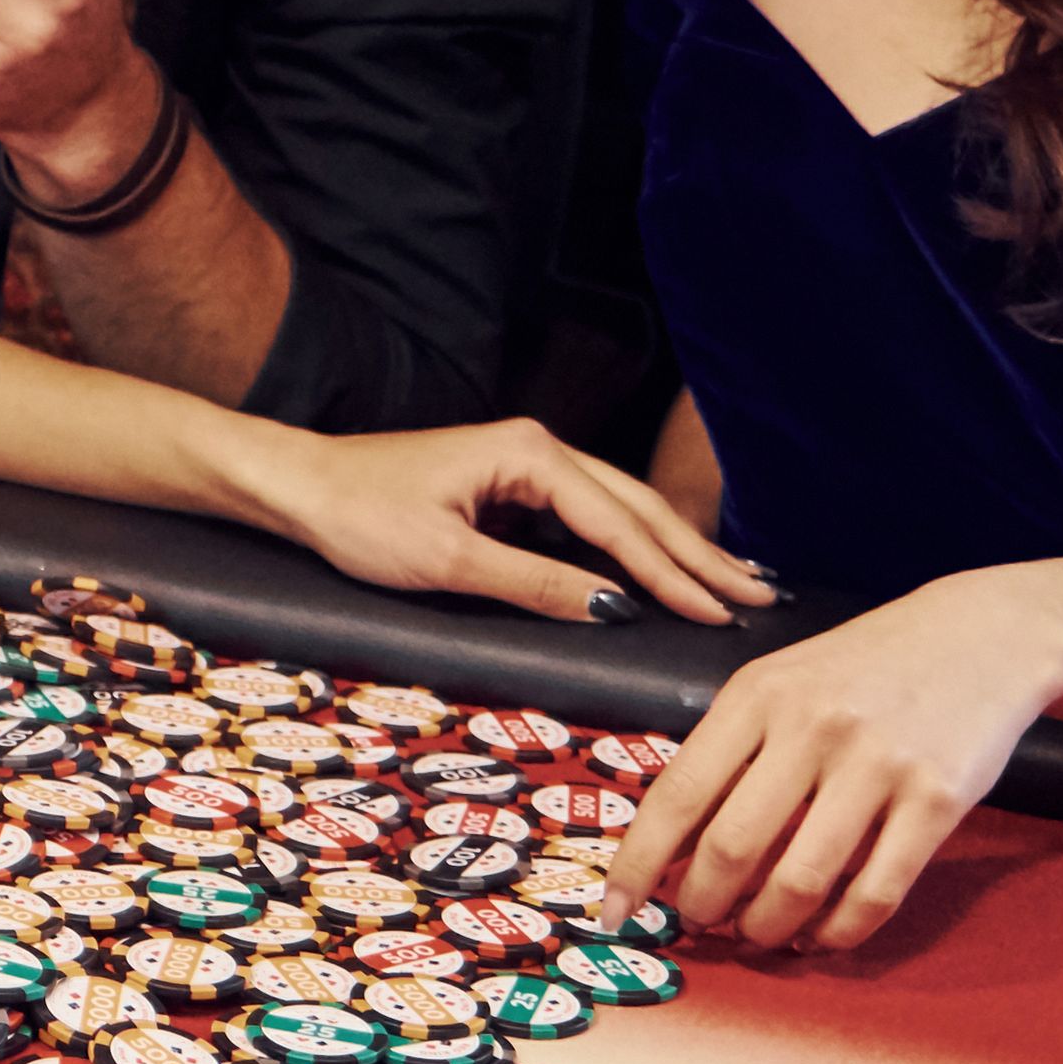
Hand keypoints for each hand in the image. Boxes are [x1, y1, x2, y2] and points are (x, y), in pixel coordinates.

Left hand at [220, 416, 769, 629]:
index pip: (621, 525)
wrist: (301, 484)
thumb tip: (613, 608)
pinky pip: (593, 515)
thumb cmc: (360, 517)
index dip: (674, 577)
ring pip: (622, 509)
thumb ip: (534, 584)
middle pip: (638, 508)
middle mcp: (540, 448)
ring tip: (735, 584)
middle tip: (762, 598)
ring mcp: (530, 463)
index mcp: (531, 456)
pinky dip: (636, 543)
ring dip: (678, 549)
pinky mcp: (516, 484)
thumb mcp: (446, 561)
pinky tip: (666, 567)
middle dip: (701, 557)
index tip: (722, 615)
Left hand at [608, 576, 1062, 952]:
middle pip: (732, 847)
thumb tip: (669, 842)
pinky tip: (822, 936)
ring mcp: (878, 763)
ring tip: (757, 935)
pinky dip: (840, 930)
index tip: (613, 909)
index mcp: (756, 695)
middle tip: (697, 923)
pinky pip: (876, 890)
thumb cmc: (863, 668)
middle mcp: (812, 727)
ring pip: (801, 879)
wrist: (983, 634)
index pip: (677, 795)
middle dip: (702, 904)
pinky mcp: (938, 798)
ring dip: (767, 926)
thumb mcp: (780, 681)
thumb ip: (729, 749)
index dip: (638, 864)